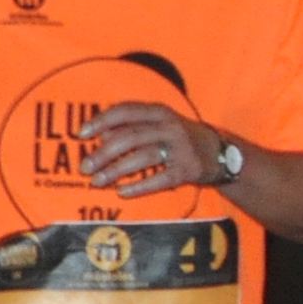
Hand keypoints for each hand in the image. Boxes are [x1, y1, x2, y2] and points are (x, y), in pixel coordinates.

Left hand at [80, 102, 225, 196]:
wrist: (221, 152)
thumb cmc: (180, 137)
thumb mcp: (160, 123)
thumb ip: (133, 125)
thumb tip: (102, 134)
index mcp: (160, 111)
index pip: (125, 111)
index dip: (101, 121)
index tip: (81, 134)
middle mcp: (170, 126)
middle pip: (130, 137)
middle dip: (103, 153)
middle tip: (85, 168)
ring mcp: (180, 148)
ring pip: (143, 157)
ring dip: (117, 170)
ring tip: (98, 181)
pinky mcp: (188, 169)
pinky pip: (160, 178)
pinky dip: (140, 186)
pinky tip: (123, 192)